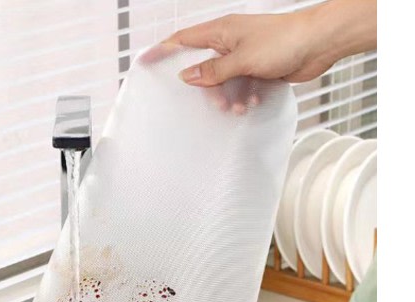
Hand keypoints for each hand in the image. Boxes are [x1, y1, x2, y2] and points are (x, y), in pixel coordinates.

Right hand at [171, 0, 375, 87]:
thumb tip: (186, 76)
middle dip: (210, 91)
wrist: (318, 44)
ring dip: (229, 98)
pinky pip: (240, 88)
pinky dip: (244, 97)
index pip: (182, 40)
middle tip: (219, 104)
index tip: (144, 62)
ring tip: (241, 107)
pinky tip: (253, 102)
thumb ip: (212, 70)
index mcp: (221, 32)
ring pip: (223, 83)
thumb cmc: (284, 40)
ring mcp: (243, 57)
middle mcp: (229, 43)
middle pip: (204, 70)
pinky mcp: (256, 70)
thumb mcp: (242, 59)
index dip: (162, 51)